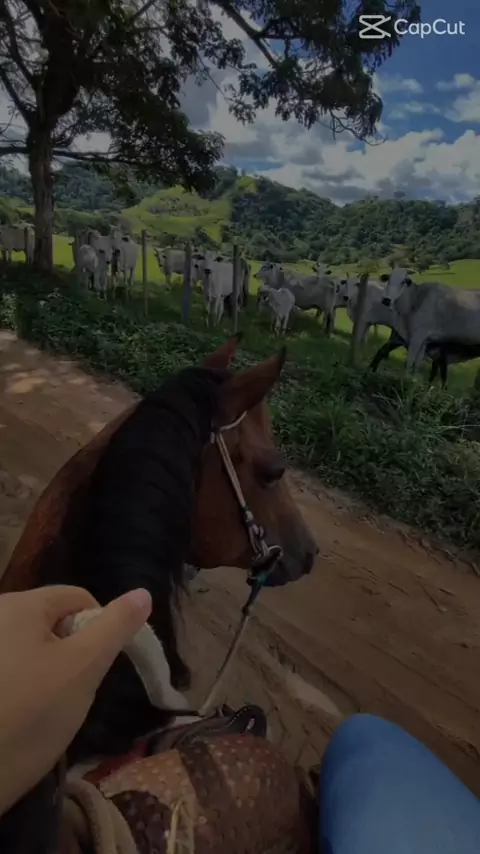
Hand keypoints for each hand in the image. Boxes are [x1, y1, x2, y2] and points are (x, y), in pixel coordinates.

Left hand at [0, 584, 151, 815]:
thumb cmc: (32, 713)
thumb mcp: (84, 667)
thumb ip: (115, 627)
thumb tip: (143, 593)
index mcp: (20, 604)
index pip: (79, 598)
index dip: (100, 628)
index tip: (97, 669)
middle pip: (54, 622)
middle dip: (72, 653)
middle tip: (71, 692)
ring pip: (35, 649)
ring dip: (49, 672)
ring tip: (44, 709)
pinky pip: (13, 668)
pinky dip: (23, 686)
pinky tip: (20, 716)